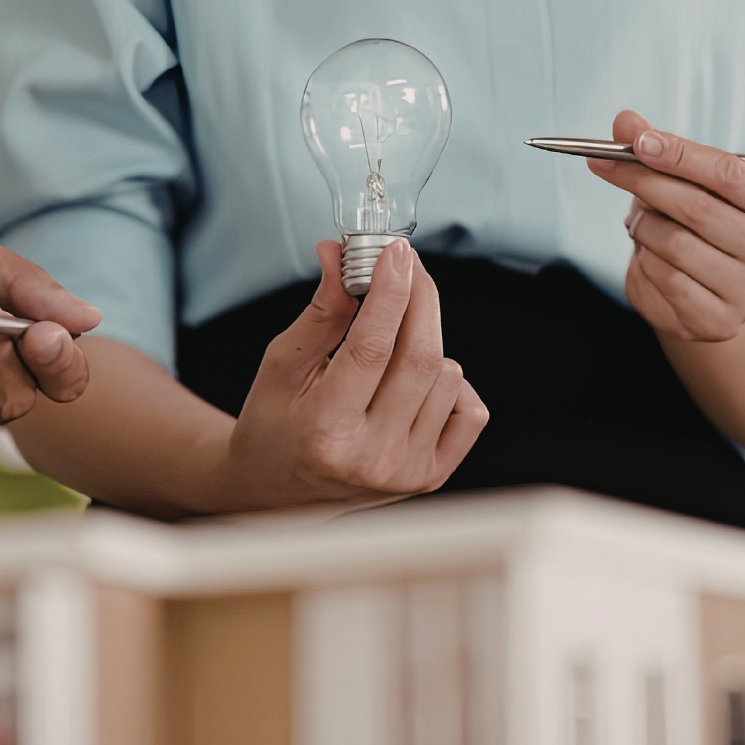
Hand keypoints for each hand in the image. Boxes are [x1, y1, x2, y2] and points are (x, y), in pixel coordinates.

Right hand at [225, 239, 488, 507]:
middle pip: (421, 357)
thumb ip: (321, 312)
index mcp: (326, 431)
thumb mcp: (282, 365)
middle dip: (419, 297)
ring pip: (448, 375)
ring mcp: (406, 472)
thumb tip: (341, 255)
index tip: (397, 252)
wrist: (277, 491)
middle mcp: (372, 458)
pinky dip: (450, 383)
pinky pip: (471, 409)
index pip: (372, 347)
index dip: (390, 291)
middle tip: (405, 265)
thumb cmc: (273, 424)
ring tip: (388, 350)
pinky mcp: (431, 477)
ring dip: (426, 342)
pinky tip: (413, 383)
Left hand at [589, 111, 744, 341]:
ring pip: (674, 244)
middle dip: (643, 181)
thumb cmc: (700, 223)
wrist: (709, 291)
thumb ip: (659, 149)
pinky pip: (664, 279)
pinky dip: (645, 260)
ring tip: (640, 222)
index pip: (727, 172)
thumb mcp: (688, 182)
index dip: (679, 154)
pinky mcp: (719, 321)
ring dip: (642, 226)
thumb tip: (625, 122)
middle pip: (696, 207)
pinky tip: (649, 255)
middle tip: (604, 165)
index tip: (637, 142)